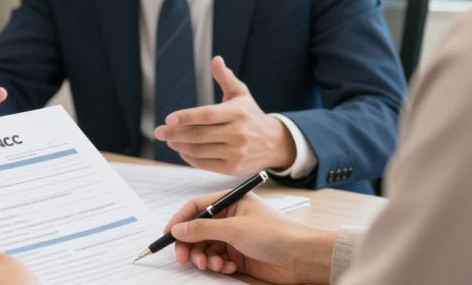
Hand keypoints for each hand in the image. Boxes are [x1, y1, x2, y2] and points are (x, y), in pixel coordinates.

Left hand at [153, 56, 295, 173]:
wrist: (274, 143)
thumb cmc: (251, 115)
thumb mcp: (241, 94)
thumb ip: (226, 78)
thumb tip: (216, 60)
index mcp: (238, 112)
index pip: (208, 115)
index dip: (187, 117)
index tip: (169, 118)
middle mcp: (238, 133)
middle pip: (199, 135)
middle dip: (174, 133)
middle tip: (159, 131)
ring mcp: (235, 152)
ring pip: (199, 150)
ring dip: (179, 145)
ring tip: (169, 139)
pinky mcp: (232, 168)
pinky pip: (204, 163)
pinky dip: (189, 157)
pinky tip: (182, 150)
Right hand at [165, 192, 334, 284]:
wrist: (302, 258)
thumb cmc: (276, 234)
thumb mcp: (235, 228)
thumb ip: (203, 228)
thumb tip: (178, 229)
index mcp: (231, 203)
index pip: (197, 207)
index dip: (181, 220)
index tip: (169, 234)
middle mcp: (231, 219)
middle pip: (198, 230)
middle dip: (190, 245)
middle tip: (184, 258)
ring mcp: (235, 238)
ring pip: (206, 247)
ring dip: (205, 257)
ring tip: (212, 264)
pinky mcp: (240, 256)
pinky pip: (218, 260)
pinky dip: (219, 266)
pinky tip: (229, 267)